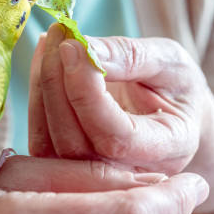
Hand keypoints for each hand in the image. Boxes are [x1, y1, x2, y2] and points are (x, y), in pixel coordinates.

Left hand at [29, 24, 213, 212]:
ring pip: (51, 144)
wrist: (172, 110)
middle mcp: (131, 174)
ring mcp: (97, 177)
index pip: (117, 137)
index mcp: (168, 149)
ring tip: (51, 42)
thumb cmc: (176, 86)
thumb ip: (133, 57)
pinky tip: (45, 62)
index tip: (73, 46)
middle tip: (59, 35)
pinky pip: (41, 139)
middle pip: (77, 143)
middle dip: (59, 85)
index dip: (87, 93)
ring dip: (43, 88)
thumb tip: (86, 50)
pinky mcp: (70, 167)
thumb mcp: (170, 62)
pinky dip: (37, 97)